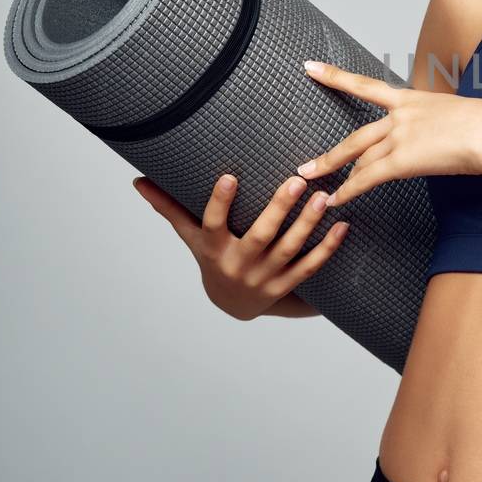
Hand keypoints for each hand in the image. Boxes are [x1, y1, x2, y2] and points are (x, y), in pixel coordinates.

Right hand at [131, 173, 349, 320]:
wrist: (232, 304)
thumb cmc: (212, 257)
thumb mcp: (191, 236)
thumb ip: (169, 207)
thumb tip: (138, 181)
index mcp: (213, 248)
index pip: (212, 223)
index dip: (220, 202)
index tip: (230, 176)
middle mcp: (238, 264)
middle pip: (260, 236)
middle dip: (279, 209)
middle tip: (297, 180)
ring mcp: (264, 277)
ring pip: (289, 249)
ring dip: (308, 224)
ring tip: (324, 197)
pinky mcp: (285, 285)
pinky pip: (310, 266)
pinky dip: (327, 247)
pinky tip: (343, 225)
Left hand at [295, 59, 481, 207]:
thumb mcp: (458, 113)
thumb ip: (438, 123)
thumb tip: (436, 135)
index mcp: (412, 99)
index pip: (366, 86)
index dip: (335, 77)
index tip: (311, 68)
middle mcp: (400, 116)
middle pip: (355, 136)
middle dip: (329, 152)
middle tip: (305, 162)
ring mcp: (400, 137)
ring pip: (359, 159)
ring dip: (335, 173)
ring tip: (314, 185)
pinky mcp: (402, 160)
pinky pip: (367, 178)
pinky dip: (350, 190)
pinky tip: (337, 199)